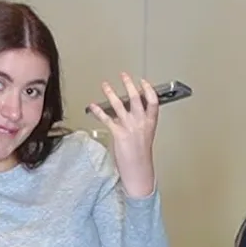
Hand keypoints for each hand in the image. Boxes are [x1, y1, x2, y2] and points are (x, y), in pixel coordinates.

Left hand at [88, 73, 158, 197]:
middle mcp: (141, 123)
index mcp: (150, 123)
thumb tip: (125, 113)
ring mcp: (130, 127)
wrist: (138, 170)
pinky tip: (92, 106)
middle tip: (124, 75)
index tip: (143, 82)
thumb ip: (136, 123)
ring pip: (120, 105)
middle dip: (129, 85)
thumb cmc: (140, 156)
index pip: (153, 102)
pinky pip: (107, 118)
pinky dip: (98, 111)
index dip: (148, 90)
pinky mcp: (119, 134)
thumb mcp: (144, 136)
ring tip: (105, 85)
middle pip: (136, 98)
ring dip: (111, 93)